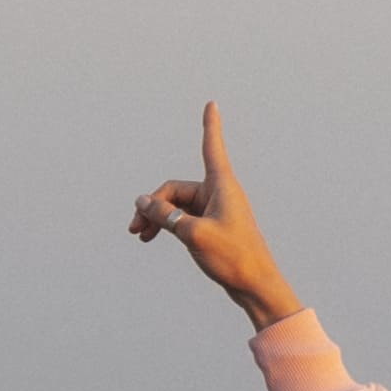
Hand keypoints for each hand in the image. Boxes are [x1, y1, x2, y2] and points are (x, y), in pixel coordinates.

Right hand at [126, 106, 307, 330]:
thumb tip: (142, 201)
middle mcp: (219, 194)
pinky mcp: (212, 226)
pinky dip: (167, 224)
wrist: (255, 286)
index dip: (210, 126)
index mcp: (222, 186)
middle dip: (152, 205)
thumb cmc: (233, 258)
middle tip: (135, 229)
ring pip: (176, 205)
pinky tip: (153, 237)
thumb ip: (165, 215)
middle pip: (175, 189)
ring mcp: (215, 210)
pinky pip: (183, 217)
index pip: (212, 148)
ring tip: (140, 235)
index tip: (212, 104)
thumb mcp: (192, 234)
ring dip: (156, 217)